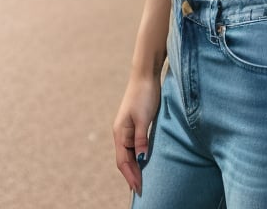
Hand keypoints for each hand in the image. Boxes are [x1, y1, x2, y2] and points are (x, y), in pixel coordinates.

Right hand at [113, 74, 160, 195]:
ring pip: (130, 154)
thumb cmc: (144, 95)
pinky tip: (144, 161)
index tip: (138, 189)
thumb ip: (141, 138)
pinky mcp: (136, 124)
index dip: (130, 176)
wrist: (146, 75)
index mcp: (120, 133)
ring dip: (135, 167)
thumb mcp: (143, 118)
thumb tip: (141, 159)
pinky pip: (135, 146)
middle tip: (141, 190)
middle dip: (132, 175)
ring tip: (142, 181)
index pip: (123, 161)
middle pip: (125, 160)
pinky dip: (139, 157)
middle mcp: (121, 133)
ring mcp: (128, 129)